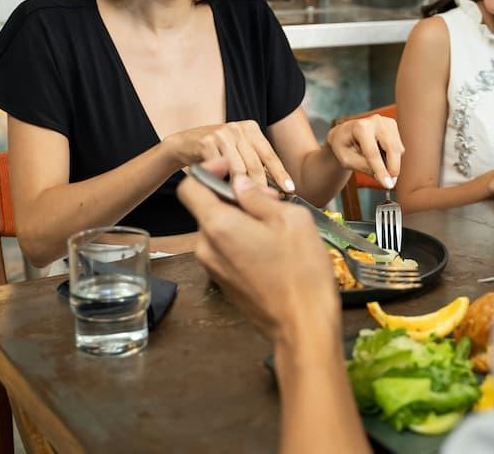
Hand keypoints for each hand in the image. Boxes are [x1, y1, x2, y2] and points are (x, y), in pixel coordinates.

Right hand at [164, 120, 293, 191]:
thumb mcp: (238, 149)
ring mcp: (222, 134)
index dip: (281, 174)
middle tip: (268, 204)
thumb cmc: (216, 151)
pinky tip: (227, 194)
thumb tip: (276, 186)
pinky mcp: (206, 143)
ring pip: (238, 170)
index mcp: (251, 128)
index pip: (270, 155)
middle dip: (262, 187)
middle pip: (255, 165)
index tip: (289, 190)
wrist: (183, 144)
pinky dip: (224, 184)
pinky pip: (221, 169)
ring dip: (243, 189)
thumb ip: (254, 161)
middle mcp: (238, 128)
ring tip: (249, 204)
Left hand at [177, 159, 339, 345]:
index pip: (190, 187)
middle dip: (235, 198)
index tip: (231, 168)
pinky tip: (272, 249)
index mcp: (218, 226)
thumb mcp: (290, 219)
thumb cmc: (301, 271)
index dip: (208, 171)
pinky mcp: (224, 283)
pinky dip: (242, 241)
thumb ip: (258, 197)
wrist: (302, 325)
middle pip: (208, 209)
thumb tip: (240, 183)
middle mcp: (206, 247)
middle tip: (271, 201)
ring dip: (241, 220)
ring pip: (219, 230)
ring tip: (276, 227)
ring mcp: (213, 268)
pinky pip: (225, 250)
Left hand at [325, 114, 403, 188]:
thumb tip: (381, 176)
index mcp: (360, 127)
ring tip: (378, 167)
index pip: (373, 152)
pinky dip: (393, 157)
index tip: (387, 185)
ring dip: (392, 163)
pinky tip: (381, 157)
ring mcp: (386, 121)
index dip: (380, 170)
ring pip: (398, 148)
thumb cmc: (344, 147)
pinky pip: (399, 146)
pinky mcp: (393, 125)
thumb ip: (363, 167)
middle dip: (393, 167)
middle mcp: (375, 121)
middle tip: (390, 183)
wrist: (345, 133)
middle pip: (391, 147)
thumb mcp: (346, 160)